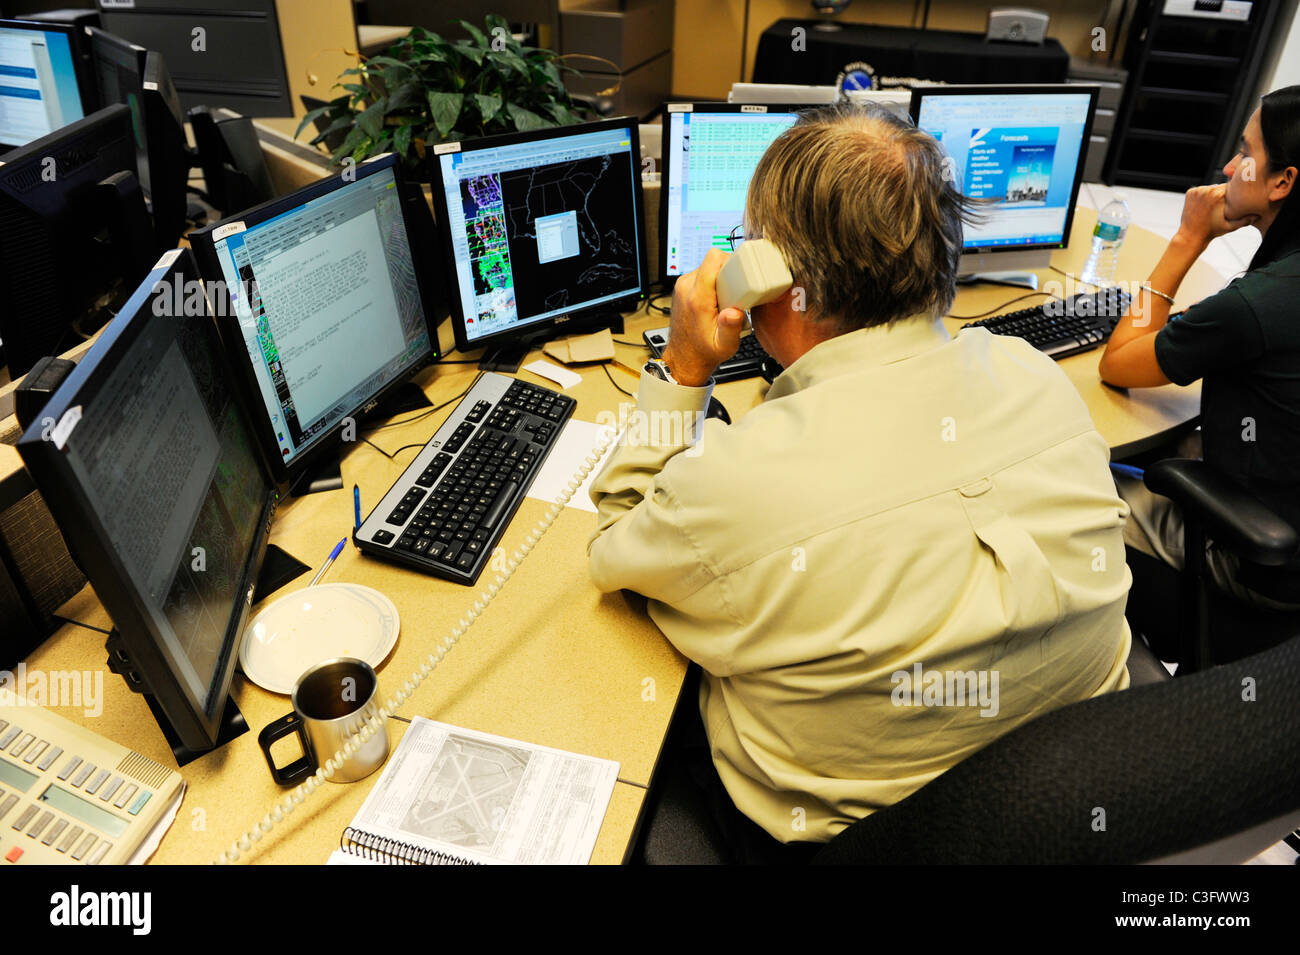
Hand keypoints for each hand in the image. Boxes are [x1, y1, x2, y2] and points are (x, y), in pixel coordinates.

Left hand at [661, 248, 746, 386]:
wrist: (685, 358)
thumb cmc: (704, 352)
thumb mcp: (725, 346)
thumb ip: (730, 328)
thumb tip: (734, 312)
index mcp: (698, 297)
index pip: (713, 259)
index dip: (730, 261)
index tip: (739, 276)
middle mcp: (687, 287)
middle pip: (713, 262)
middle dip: (728, 274)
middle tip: (734, 295)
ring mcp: (683, 286)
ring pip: (708, 267)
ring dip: (720, 280)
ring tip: (725, 300)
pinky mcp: (683, 287)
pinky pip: (703, 275)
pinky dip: (713, 284)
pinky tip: (717, 300)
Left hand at [1176, 183, 1258, 245]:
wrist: (1191, 236)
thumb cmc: (1212, 231)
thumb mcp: (1231, 226)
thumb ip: (1246, 219)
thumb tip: (1259, 215)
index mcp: (1218, 194)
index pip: (1232, 187)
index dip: (1235, 195)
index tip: (1235, 202)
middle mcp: (1207, 189)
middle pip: (1221, 186)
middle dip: (1224, 194)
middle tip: (1223, 206)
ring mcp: (1197, 190)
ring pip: (1212, 188)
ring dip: (1214, 194)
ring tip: (1213, 207)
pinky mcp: (1190, 192)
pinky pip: (1201, 190)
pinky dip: (1203, 196)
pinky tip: (1204, 206)